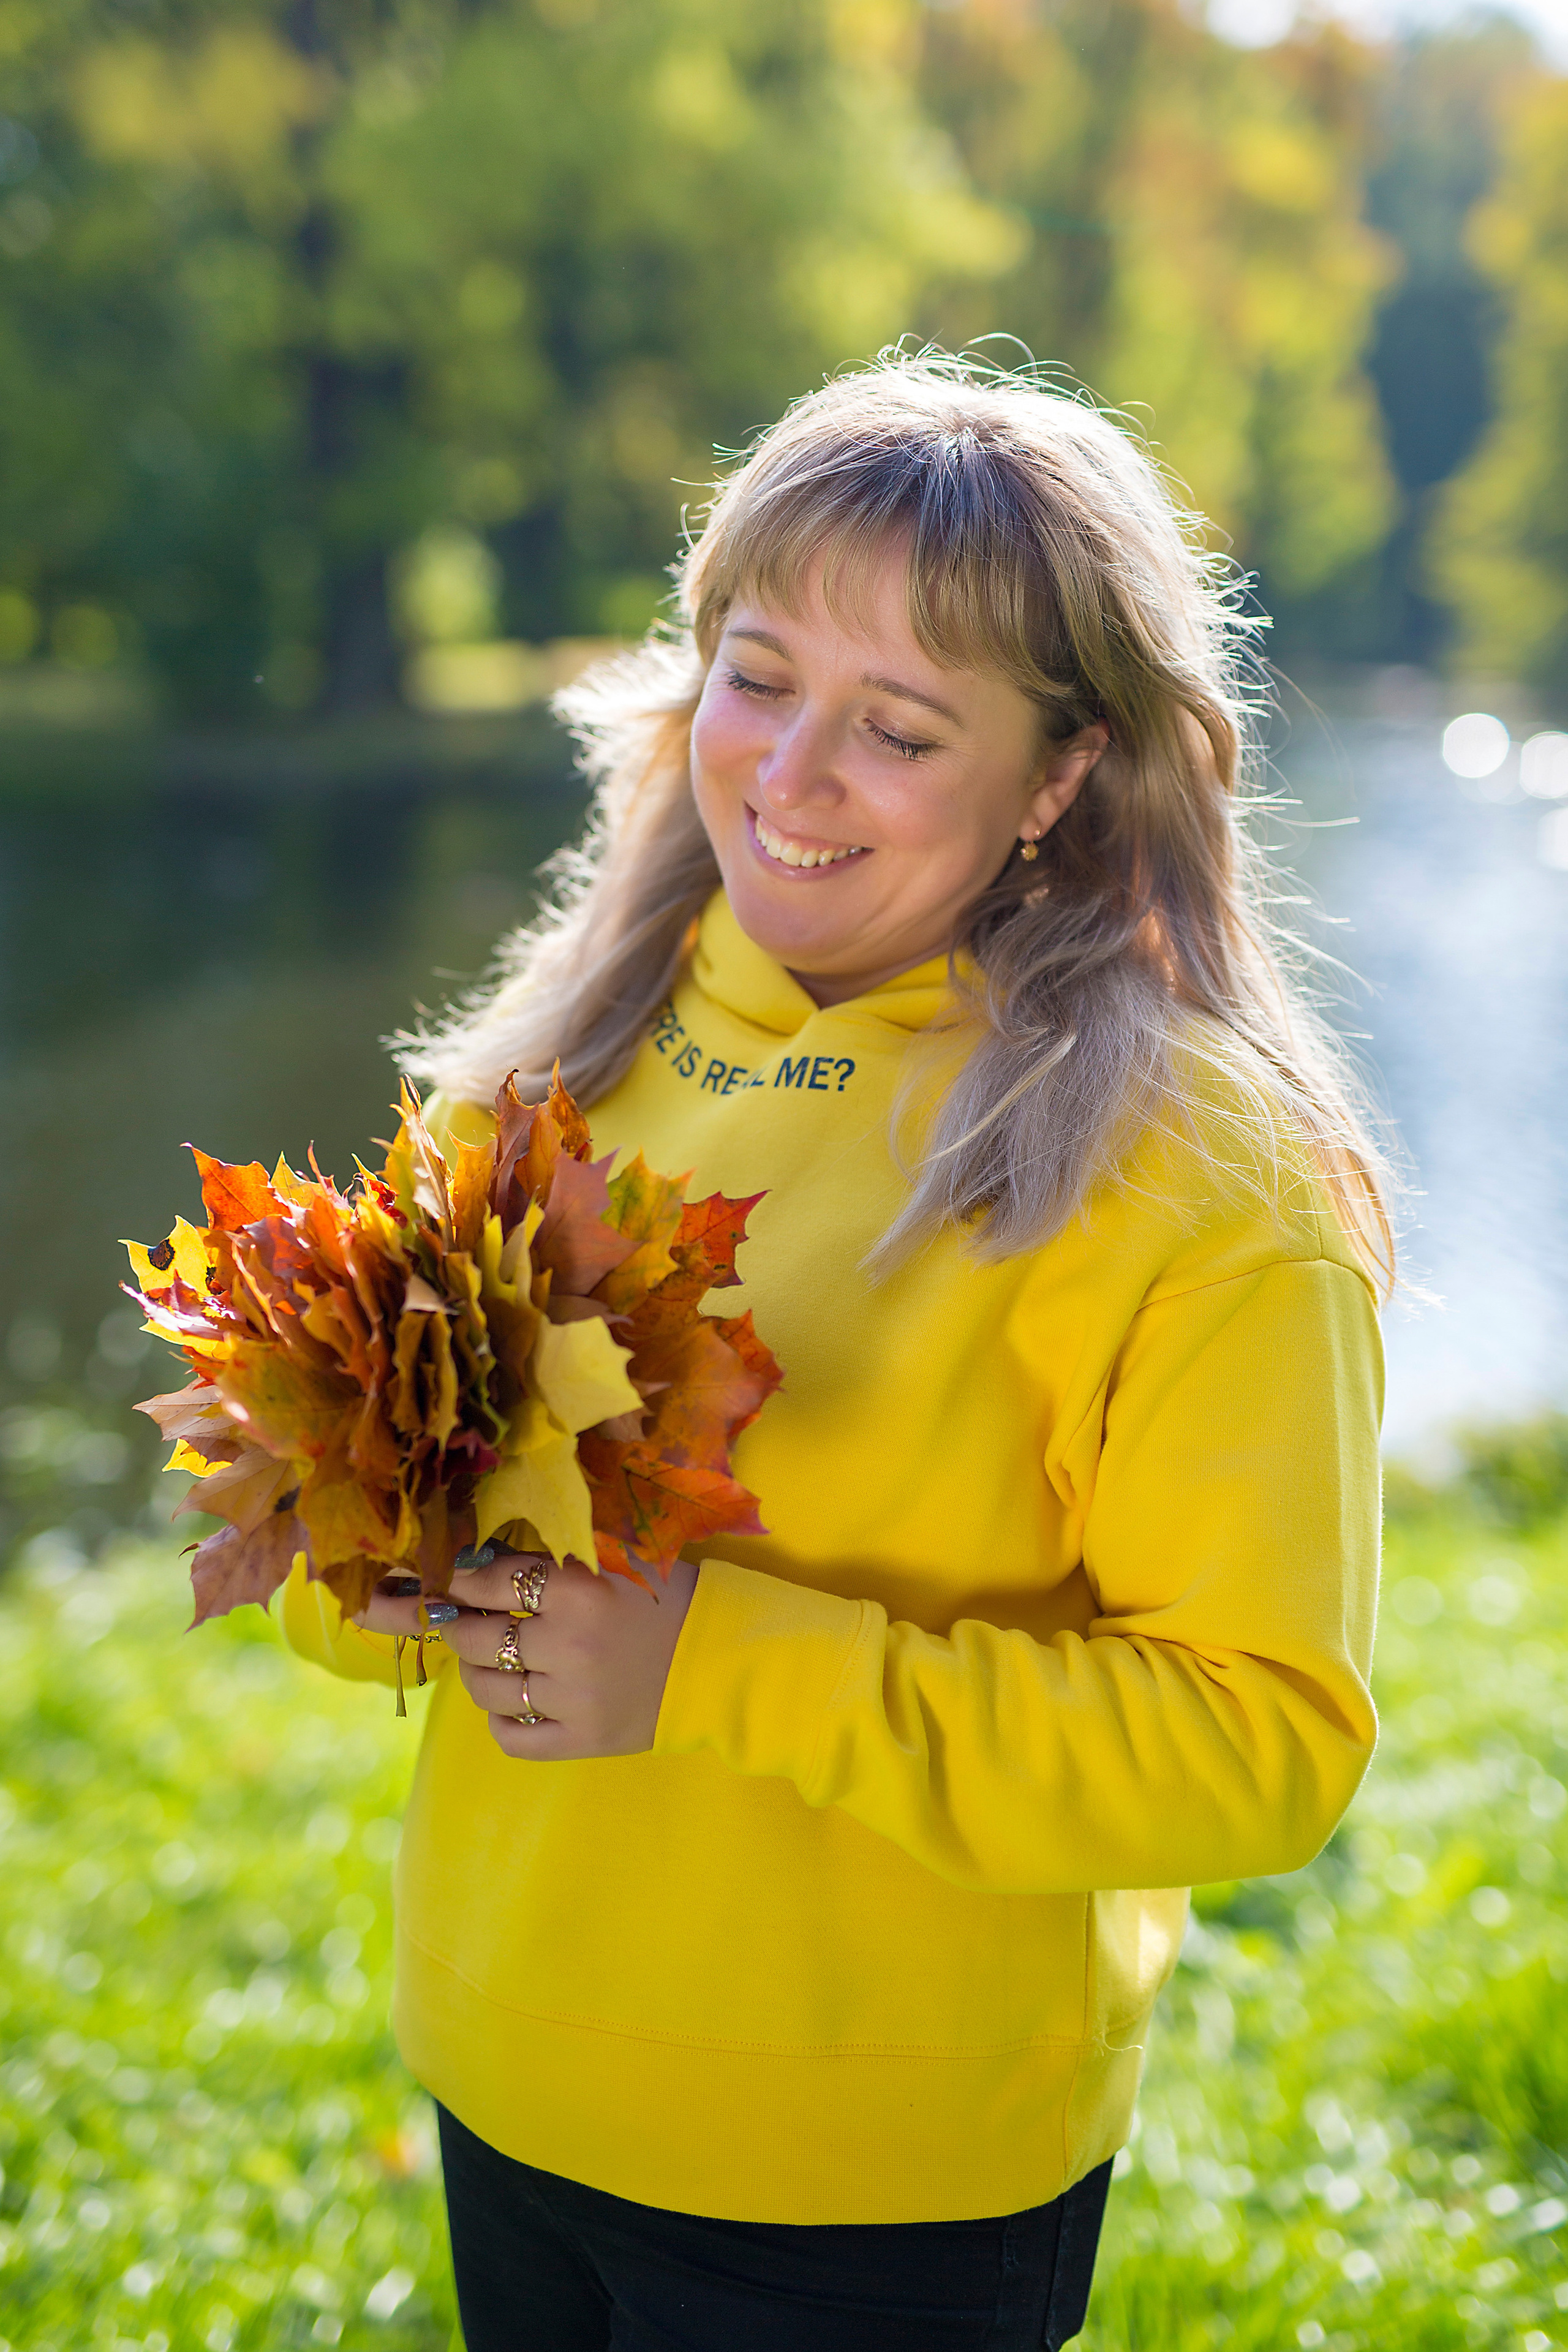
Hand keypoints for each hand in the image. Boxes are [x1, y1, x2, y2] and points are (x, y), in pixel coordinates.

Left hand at [416, 1549, 697, 1759]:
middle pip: (477, 1637)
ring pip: (486, 1689)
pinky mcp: (582, 1740)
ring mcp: (573, 1700)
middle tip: (458, 1618)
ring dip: (474, 1670)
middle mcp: (569, 1646)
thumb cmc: (663, 1598)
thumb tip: (477, 1558)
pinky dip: (499, 1718)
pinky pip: (511, 1737)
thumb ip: (551, 1557)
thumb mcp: (613, 1560)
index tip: (456, 1579)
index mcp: (579, 1590)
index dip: (461, 1579)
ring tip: (485, 1658)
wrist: (720, 1657)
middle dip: (457, 1624)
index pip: (489, 1581)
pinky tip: (512, 1700)